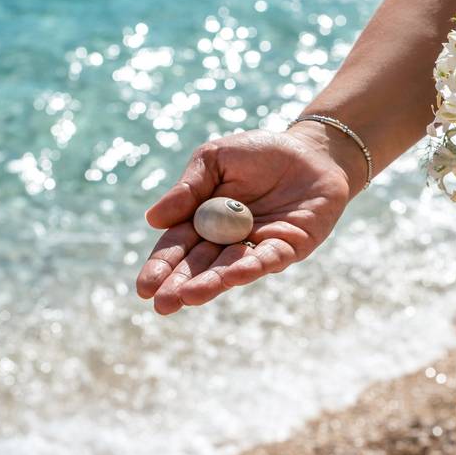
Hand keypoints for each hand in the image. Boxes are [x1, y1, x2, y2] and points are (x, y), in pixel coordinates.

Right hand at [136, 122, 364, 313]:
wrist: (311, 150)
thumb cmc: (259, 153)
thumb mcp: (215, 160)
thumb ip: (188, 188)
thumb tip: (152, 220)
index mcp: (204, 221)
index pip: (178, 247)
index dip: (161, 267)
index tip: (144, 288)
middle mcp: (228, 241)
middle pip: (200, 266)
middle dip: (180, 285)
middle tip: (161, 305)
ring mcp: (258, 246)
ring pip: (231, 268)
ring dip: (211, 282)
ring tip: (190, 296)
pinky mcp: (290, 246)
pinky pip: (269, 259)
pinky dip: (251, 267)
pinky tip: (232, 277)